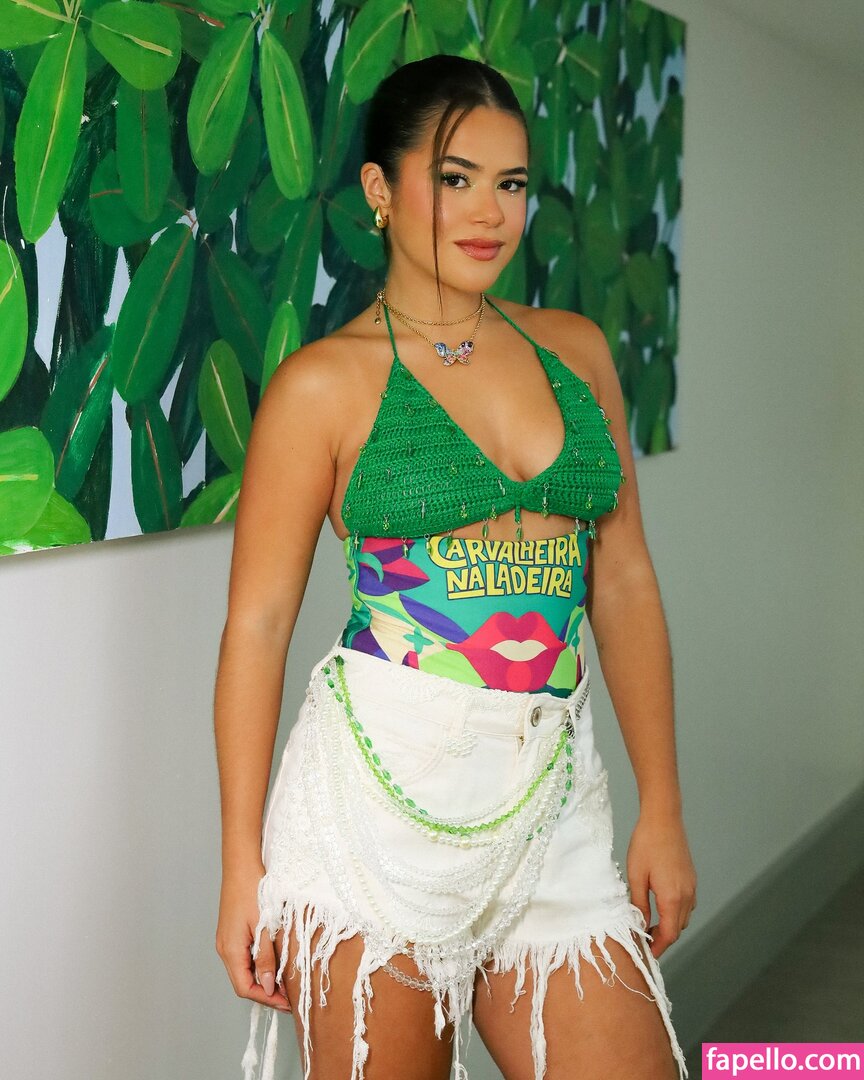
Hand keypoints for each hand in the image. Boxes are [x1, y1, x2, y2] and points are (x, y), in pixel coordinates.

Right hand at [215, 863, 291, 1012]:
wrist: (242, 864)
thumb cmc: (252, 891)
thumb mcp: (264, 926)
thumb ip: (266, 958)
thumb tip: (267, 987)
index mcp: (230, 950)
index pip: (244, 987)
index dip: (266, 998)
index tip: (287, 1003)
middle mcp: (225, 949)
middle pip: (244, 981)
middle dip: (266, 992)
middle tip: (290, 996)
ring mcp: (228, 940)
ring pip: (245, 969)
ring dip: (264, 977)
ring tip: (286, 981)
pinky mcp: (234, 932)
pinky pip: (245, 956)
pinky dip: (260, 963)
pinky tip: (275, 961)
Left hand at [626, 813, 696, 958]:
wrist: (663, 818)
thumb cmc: (646, 844)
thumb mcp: (636, 876)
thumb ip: (639, 904)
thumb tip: (640, 924)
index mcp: (673, 897)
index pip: (670, 934)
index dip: (659, 947)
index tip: (646, 952)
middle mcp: (687, 895)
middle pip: (678, 928)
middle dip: (663, 937)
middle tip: (643, 938)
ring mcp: (692, 886)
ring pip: (684, 916)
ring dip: (670, 924)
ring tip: (649, 923)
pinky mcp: (691, 878)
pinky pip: (687, 903)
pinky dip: (675, 911)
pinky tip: (660, 905)